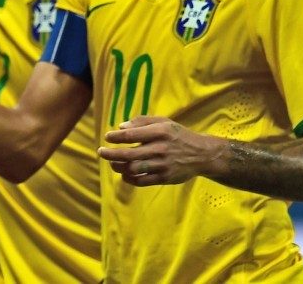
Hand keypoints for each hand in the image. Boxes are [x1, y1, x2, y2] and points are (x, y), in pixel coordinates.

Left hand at [97, 115, 224, 186]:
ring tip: (112, 163)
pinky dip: (129, 178)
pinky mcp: (165, 178)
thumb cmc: (177, 135)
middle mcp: (161, 149)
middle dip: (111, 154)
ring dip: (118, 166)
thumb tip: (120, 127)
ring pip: (134, 169)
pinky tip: (124, 173)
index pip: (131, 135)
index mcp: (160, 132)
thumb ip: (141, 122)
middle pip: (129, 154)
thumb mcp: (163, 122)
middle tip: (100, 152)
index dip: (116, 137)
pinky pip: (142, 181)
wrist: (202, 154)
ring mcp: (163, 165)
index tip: (107, 137)